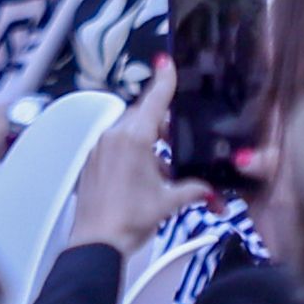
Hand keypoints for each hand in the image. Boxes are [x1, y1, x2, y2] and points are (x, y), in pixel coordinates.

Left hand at [69, 64, 181, 253]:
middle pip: (142, 114)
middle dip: (160, 121)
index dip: (164, 80)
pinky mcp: (92, 160)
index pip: (154, 100)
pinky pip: (115, 143)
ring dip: (146, 138)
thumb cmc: (131, 218)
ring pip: (128, 129)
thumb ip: (193, 190)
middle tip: (177, 136)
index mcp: (134, 138)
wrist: (96, 242)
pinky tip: (143, 171)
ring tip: (163, 161)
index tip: (167, 61)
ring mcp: (99, 147)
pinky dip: (131, 149)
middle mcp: (114, 135)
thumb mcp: (169, 202)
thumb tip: (212, 193)